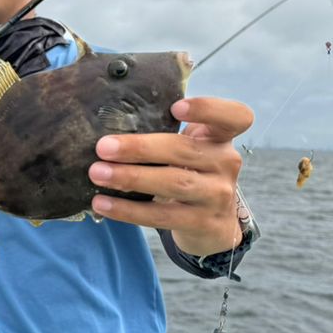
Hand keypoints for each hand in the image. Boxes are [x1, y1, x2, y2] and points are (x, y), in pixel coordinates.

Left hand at [87, 97, 252, 255]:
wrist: (214, 225)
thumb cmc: (191, 173)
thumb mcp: (191, 147)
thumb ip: (167, 128)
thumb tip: (109, 112)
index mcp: (221, 137)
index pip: (234, 116)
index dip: (208, 108)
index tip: (175, 107)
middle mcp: (225, 163)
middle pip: (184, 150)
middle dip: (140, 148)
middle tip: (103, 147)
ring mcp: (218, 195)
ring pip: (174, 183)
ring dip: (131, 178)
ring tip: (98, 174)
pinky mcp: (204, 223)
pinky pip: (162, 216)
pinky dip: (129, 210)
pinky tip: (102, 204)